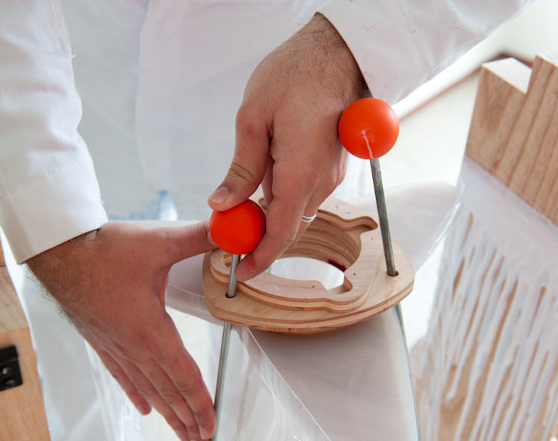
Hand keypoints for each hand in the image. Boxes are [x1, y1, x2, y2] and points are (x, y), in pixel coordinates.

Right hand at [26, 221, 215, 440]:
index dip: (200, 403)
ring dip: (167, 413)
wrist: (58, 252)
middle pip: (167, 392)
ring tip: (182, 436)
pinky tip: (146, 408)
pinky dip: (137, 394)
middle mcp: (132, 346)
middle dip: (188, 420)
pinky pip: (123, 376)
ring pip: (147, 389)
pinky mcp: (102, 341)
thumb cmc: (104, 249)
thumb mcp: (158, 241)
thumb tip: (228, 231)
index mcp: (149, 330)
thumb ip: (197, 238)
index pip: (183, 376)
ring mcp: (115, 346)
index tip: (211, 425)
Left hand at [207, 13, 364, 280]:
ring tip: (238, 218)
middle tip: (230, 242)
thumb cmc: (295, 76)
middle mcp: (320, 181)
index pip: (281, 231)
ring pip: (297, 212)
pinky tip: (261, 193)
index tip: (241, 271)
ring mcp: (328, 174)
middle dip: (261, 242)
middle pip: (290, 227)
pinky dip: (282, 203)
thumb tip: (222, 204)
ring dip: (270, 221)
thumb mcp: (253, 119)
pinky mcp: (328, 165)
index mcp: (301, 173)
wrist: (335, 53)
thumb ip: (241, 169)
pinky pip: (304, 196)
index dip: (260, 256)